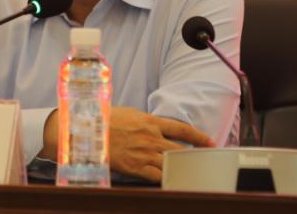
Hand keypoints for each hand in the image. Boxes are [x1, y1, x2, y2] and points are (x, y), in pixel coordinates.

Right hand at [38, 106, 213, 182]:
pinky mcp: (136, 167)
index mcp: (150, 121)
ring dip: (182, 169)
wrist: (86, 131)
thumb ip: (145, 121)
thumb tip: (155, 125)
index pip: (182, 129)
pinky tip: (173, 182)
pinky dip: (167, 180)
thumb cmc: (104, 119)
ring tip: (192, 173)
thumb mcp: (129, 114)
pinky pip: (157, 176)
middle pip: (180, 149)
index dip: (199, 137)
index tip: (210, 142)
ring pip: (171, 163)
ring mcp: (144, 153)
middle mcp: (151, 138)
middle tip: (204, 162)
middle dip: (194, 156)